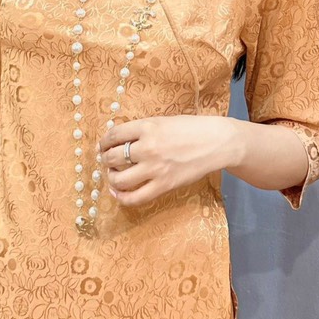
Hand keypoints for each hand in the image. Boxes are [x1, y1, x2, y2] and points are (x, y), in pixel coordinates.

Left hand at [98, 115, 236, 206]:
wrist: (216, 142)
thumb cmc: (191, 128)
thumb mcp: (163, 121)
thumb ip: (142, 130)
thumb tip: (119, 140)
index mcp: (147, 127)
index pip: (114, 135)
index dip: (103, 142)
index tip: (102, 145)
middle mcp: (148, 147)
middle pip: (112, 157)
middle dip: (105, 159)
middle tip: (107, 160)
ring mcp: (155, 168)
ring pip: (119, 178)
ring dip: (111, 177)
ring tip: (113, 175)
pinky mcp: (164, 185)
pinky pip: (135, 197)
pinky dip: (121, 197)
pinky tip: (117, 192)